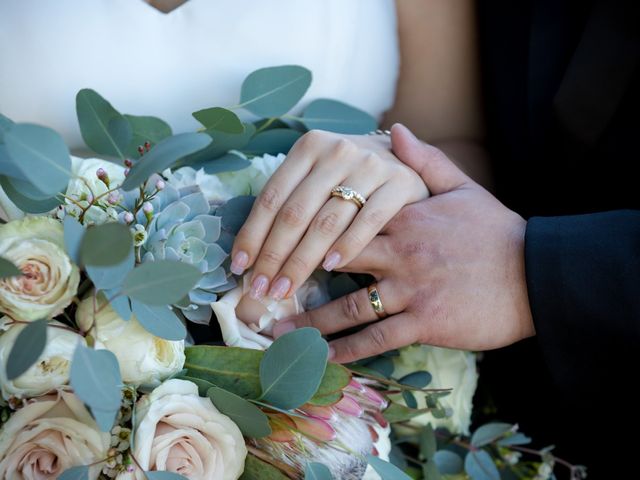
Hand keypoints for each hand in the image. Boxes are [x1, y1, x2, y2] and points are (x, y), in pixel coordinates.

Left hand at [229, 130, 427, 301]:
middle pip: (295, 212)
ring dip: (302, 261)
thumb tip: (245, 250)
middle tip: (261, 288)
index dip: (253, 234)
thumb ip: (289, 198)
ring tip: (286, 288)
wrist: (413, 163)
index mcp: (310, 145)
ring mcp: (370, 165)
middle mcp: (338, 150)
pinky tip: (330, 269)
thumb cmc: (355, 178)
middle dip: (273, 256)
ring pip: (326, 222)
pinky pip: (368, 221)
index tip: (240, 267)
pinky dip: (347, 246)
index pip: (272, 197)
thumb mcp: (321, 175)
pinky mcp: (400, 184)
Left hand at [273, 124, 534, 362]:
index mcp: (403, 218)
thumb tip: (395, 130)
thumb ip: (424, 161)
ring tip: (277, 329)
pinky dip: (347, 350)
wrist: (535, 272)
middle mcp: (400, 253)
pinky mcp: (426, 322)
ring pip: (349, 306)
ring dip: (311, 319)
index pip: (343, 218)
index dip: (307, 228)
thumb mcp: (462, 188)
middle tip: (262, 286)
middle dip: (296, 272)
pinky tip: (321, 358)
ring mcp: (411, 289)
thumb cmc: (496, 232)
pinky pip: (378, 338)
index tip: (277, 238)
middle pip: (335, 260)